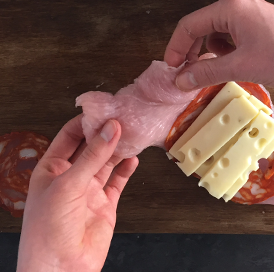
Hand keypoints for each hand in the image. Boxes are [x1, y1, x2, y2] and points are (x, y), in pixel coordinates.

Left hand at [17, 116, 138, 271]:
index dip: (86, 122)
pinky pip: (118, 182)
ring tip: (133, 134)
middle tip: (124, 117)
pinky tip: (133, 159)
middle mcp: (70, 179)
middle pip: (91, 148)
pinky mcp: (105, 205)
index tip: (104, 110)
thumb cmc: (47, 231)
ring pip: (107, 163)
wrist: (61, 267)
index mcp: (50, 170)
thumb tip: (110, 130)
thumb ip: (92, 156)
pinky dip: (127, 170)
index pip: (68, 137)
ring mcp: (88, 192)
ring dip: (119, 149)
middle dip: (106, 133)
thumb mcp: (68, 185)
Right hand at [164, 0, 273, 168]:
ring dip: (213, 52)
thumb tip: (180, 80)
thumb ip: (207, 71)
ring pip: (221, 32)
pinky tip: (239, 65)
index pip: (189, 25)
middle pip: (203, 26)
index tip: (171, 70)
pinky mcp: (266, 23)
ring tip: (217, 71)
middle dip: (194, 51)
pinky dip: (231, 50)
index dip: (176, 48)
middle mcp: (241, 4)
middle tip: (187, 75)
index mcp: (230, 8)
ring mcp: (255, 13)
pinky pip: (238, 34)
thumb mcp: (241, 67)